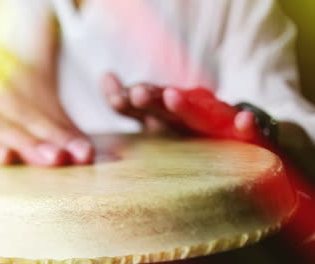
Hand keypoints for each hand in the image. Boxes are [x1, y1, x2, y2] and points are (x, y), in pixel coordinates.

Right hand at [0, 69, 93, 166]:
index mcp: (0, 77)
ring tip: (49, 158)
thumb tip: (83, 152)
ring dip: (21, 141)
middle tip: (70, 155)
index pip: (38, 102)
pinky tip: (3, 159)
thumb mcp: (14, 122)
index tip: (84, 151)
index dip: (61, 127)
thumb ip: (46, 130)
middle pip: (18, 110)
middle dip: (46, 135)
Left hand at [102, 73, 257, 140]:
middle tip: (136, 94)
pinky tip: (243, 121)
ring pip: (201, 112)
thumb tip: (105, 77)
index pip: (143, 102)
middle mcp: (189, 113)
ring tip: (172, 97)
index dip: (126, 99)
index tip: (112, 95)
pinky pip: (248, 130)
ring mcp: (215, 122)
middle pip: (167, 104)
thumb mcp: (155, 124)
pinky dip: (245, 124)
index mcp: (166, 114)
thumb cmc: (189, 133)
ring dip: (186, 105)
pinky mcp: (243, 135)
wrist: (238, 141)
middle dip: (152, 97)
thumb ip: (130, 106)